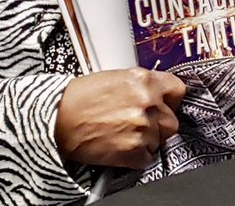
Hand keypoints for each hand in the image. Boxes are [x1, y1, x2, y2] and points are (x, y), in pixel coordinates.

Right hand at [55, 68, 185, 168]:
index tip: (164, 105)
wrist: (55, 119)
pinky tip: (120, 147)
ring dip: (146, 140)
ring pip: (160, 140)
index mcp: (145, 80)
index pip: (178, 91)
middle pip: (172, 120)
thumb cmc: (79, 97)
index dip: (170, 100)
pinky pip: (147, 158)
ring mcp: (142, 127)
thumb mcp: (116, 77)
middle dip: (158, 124)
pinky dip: (136, 156)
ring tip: (124, 134)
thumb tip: (158, 94)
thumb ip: (142, 85)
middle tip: (139, 124)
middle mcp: (147, 102)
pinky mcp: (132, 151)